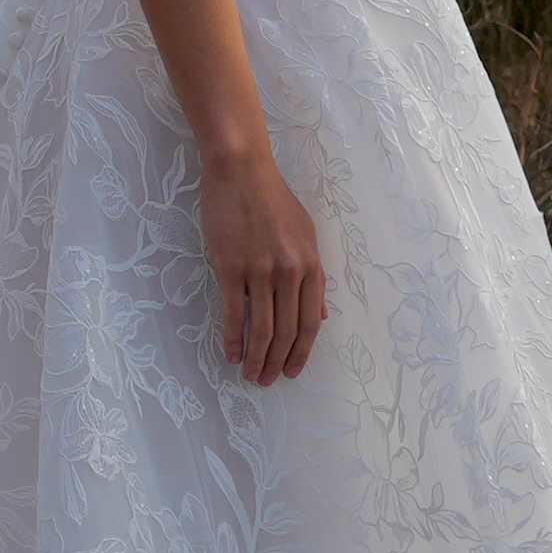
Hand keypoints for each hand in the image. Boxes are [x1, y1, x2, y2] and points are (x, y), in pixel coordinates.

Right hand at [202, 147, 328, 386]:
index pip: (310, 322)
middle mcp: (289, 272)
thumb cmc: (273, 200)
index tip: (292, 371)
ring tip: (250, 374)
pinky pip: (233, 313)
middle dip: (278, 362)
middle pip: (287, 331)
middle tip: (267, 381)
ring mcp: (259, 271)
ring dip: (257, 358)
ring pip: (262, 328)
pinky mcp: (231, 267)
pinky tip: (231, 353)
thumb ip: (314, 277)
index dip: (302, 352)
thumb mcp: (305, 235)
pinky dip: (233, 338)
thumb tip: (320, 314)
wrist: (242, 171)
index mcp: (310, 265)